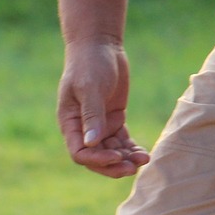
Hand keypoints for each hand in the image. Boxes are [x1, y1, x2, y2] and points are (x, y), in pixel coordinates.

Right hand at [57, 42, 149, 177]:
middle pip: (96, 158)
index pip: (79, 153)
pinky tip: (144, 152)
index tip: (116, 156)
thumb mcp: (90, 88)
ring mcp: (99, 125)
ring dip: (126, 158)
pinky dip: (132, 148)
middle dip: (114, 165)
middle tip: (133, 167)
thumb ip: (91, 116)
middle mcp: (83, 128)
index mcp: (70, 123)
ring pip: (111, 151)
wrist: (100, 46)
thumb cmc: (89, 64)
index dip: (96, 160)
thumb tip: (91, 144)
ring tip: (144, 158)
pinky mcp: (114, 120)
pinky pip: (122, 141)